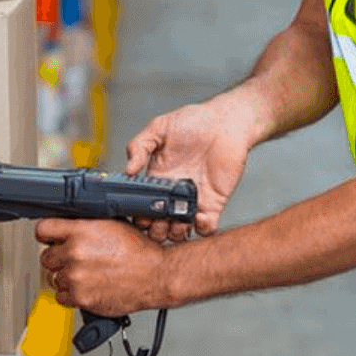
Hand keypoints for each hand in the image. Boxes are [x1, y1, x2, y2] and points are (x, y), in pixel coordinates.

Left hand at [37, 219, 170, 314]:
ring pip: (54, 278)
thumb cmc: (141, 252)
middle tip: (75, 259)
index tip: (50, 238)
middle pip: (46, 257)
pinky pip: (62, 297)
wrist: (156, 275)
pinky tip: (87, 286)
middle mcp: (75, 253)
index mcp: (82, 231)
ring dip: (67, 277)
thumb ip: (88, 227)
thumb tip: (72, 229)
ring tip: (87, 274)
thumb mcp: (115, 226)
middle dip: (59, 258)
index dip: (47, 234)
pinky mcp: (80, 298)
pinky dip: (72, 294)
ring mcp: (75, 277)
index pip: (43, 229)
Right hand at [126, 93, 256, 241]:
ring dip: (175, 234)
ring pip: (180, 231)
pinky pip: (207, 227)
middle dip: (154, 230)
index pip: (141, 206)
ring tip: (176, 223)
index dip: (137, 215)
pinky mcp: (214, 202)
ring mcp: (194, 200)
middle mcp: (173, 194)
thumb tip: (127, 170)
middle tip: (157, 222)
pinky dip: (202, 229)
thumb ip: (139, 146)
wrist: (227, 121)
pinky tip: (198, 218)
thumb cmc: (195, 121)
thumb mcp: (160, 128)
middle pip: (158, 225)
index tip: (137, 214)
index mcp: (157, 179)